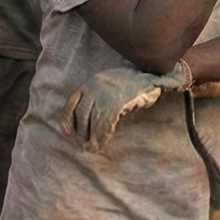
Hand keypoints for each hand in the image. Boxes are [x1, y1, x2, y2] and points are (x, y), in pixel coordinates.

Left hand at [64, 61, 189, 150]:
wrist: (153, 74)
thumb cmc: (134, 84)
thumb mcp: (113, 90)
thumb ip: (102, 103)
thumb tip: (92, 127)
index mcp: (92, 82)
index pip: (72, 102)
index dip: (67, 119)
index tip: (67, 132)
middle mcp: (95, 87)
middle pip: (80, 113)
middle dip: (80, 130)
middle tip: (83, 143)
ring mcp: (105, 94)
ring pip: (90, 120)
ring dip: (90, 135)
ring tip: (92, 145)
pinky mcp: (115, 103)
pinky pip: (103, 124)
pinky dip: (101, 136)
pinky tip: (101, 143)